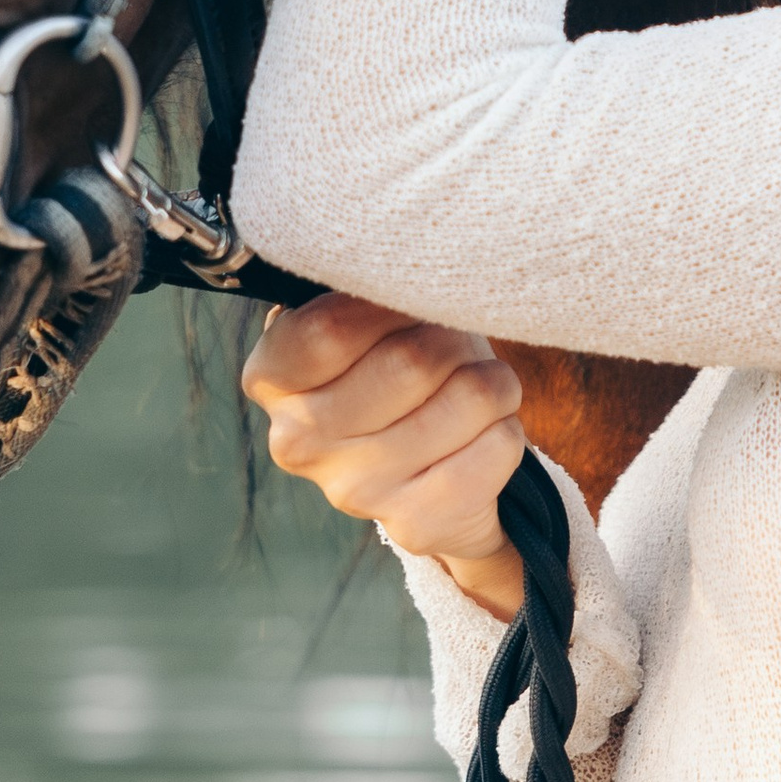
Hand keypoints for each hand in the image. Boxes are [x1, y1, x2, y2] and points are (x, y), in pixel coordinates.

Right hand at [245, 293, 527, 621]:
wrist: (433, 479)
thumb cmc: (399, 371)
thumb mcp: (370, 321)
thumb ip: (367, 290)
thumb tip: (404, 257)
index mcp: (273, 378)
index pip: (330, 326)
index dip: (391, 305)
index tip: (409, 303)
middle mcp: (299, 440)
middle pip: (411, 359)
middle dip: (454, 339)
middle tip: (456, 345)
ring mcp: (355, 489)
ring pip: (469, 397)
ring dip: (493, 381)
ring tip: (476, 389)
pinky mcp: (415, 524)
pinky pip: (498, 445)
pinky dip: (508, 426)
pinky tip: (481, 436)